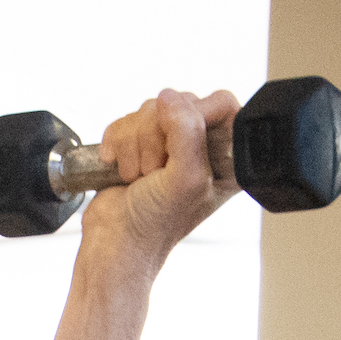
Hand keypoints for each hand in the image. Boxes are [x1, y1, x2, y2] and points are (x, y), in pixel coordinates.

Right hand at [75, 87, 236, 277]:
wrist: (114, 242)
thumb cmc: (155, 225)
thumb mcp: (186, 179)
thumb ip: (187, 131)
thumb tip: (169, 98)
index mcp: (226, 155)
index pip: (221, 104)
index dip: (194, 116)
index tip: (175, 145)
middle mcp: (200, 146)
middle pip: (180, 102)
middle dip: (156, 137)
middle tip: (155, 171)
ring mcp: (168, 143)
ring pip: (149, 109)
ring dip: (134, 146)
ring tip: (138, 177)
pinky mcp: (138, 144)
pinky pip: (125, 120)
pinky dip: (117, 144)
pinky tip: (122, 170)